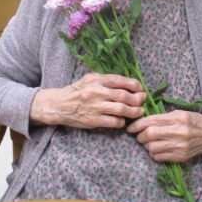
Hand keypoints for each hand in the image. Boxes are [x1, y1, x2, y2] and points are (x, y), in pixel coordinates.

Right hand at [30, 73, 145, 128]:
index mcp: (96, 80)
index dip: (133, 84)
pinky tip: (123, 121)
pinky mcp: (92, 120)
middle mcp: (96, 92)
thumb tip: (127, 84)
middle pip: (123, 95)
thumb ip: (106, 81)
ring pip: (120, 109)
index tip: (140, 88)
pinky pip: (113, 122)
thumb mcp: (89, 80)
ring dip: (133, 111)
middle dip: (137, 98)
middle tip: (143, 100)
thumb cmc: (77, 91)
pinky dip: (121, 121)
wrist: (58, 105)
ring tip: (139, 112)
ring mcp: (94, 107)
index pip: (119, 80)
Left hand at [126, 111, 201, 162]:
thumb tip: (143, 121)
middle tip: (140, 136)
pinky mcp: (181, 157)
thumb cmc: (195, 121)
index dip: (138, 124)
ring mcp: (181, 146)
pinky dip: (154, 154)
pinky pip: (160, 157)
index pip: (152, 121)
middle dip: (140, 136)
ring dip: (146, 146)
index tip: (131, 127)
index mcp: (178, 117)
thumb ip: (163, 117)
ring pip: (153, 148)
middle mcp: (180, 131)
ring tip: (149, 142)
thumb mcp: (181, 113)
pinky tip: (157, 149)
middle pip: (150, 135)